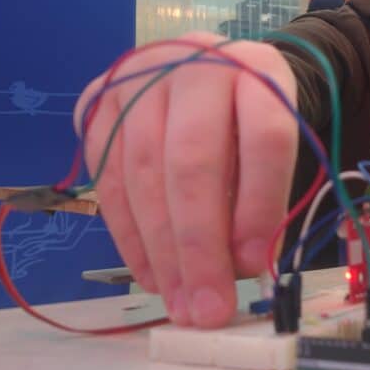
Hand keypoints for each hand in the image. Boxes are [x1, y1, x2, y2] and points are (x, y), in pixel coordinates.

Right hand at [74, 32, 298, 327]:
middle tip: (207, 305)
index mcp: (258, 68)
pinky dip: (129, 235)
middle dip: (199, 245)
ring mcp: (140, 77)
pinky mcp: (97, 99)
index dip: (261, 205)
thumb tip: (240, 267)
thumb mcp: (271, 143)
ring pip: (143, 172)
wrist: (207, 71)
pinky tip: (150, 273)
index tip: (254, 264)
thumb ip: (262, 195)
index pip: (265, 136)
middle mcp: (197, 63)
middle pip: (194, 160)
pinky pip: (107, 177)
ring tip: (178, 300)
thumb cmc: (248, 118)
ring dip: (160, 250)